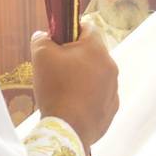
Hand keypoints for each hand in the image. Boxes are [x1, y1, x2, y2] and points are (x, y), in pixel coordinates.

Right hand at [30, 25, 118, 146]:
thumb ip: (42, 39)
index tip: (59, 41)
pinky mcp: (112, 108)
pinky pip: (98, 95)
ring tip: (62, 90)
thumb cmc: (55, 88)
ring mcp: (114, 88)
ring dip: (81, 77)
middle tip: (56, 68)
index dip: (71, 30)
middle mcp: (111, 66)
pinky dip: (87, 97)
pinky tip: (71, 105)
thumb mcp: (41, 55)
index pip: (88, 27)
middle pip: (92, 53)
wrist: (68, 128)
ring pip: (96, 75)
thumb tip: (43, 36)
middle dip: (74, 57)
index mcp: (96, 49)